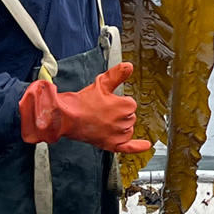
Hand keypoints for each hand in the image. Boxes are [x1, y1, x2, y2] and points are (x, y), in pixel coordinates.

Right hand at [19, 63, 153, 153]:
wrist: (67, 118)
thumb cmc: (82, 102)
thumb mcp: (101, 83)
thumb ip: (117, 75)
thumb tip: (129, 66)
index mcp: (125, 106)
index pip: (130, 104)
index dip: (118, 102)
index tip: (106, 103)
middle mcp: (124, 121)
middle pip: (130, 117)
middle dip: (119, 114)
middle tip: (102, 112)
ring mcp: (118, 134)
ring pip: (128, 130)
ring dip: (120, 126)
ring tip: (103, 122)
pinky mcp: (112, 144)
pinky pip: (129, 147)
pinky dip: (138, 146)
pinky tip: (146, 145)